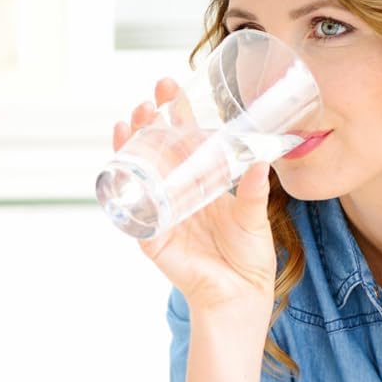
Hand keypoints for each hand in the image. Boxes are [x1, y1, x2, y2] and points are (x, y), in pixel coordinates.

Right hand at [113, 78, 277, 314]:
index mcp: (201, 182)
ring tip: (131, 120)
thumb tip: (263, 161)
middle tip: (150, 99)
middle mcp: (177, 193)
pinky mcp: (151, 237)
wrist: (241, 294)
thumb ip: (254, 190)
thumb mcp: (254, 215)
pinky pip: (132, 210)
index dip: (175, 113)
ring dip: (130, 145)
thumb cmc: (248, 255)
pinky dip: (122, 190)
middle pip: (155, 149)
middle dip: (148, 122)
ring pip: (137, 173)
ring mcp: (160, 213)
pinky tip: (119, 168)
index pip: (183, 139)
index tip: (172, 86)